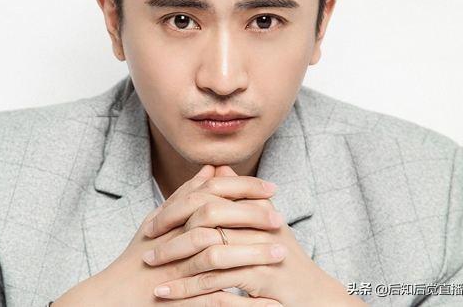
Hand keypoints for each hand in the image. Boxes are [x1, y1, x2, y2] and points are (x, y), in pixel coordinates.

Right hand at [52, 165, 282, 305]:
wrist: (115, 295)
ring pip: (217, 254)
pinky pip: (211, 295)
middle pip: (216, 217)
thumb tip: (211, 168)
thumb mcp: (161, 218)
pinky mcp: (177, 296)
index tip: (271, 188)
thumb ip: (187, 192)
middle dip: (251, 216)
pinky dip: (238, 296)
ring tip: (280, 253)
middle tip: (281, 219)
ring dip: (251, 253)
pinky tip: (262, 296)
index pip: (212, 192)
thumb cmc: (142, 253)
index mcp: (173, 215)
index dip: (243, 187)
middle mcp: (174, 236)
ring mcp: (176, 267)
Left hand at [142, 166, 365, 306]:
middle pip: (207, 221)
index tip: (154, 224)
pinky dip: (191, 292)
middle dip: (173, 237)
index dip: (179, 209)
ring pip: (210, 254)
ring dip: (177, 266)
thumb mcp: (263, 223)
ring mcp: (261, 252)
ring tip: (153, 278)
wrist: (314, 295)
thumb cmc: (283, 257)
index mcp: (257, 207)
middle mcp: (259, 224)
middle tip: (148, 252)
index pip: (211, 199)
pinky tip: (170, 296)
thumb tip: (218, 168)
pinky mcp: (263, 280)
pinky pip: (219, 284)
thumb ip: (240, 195)